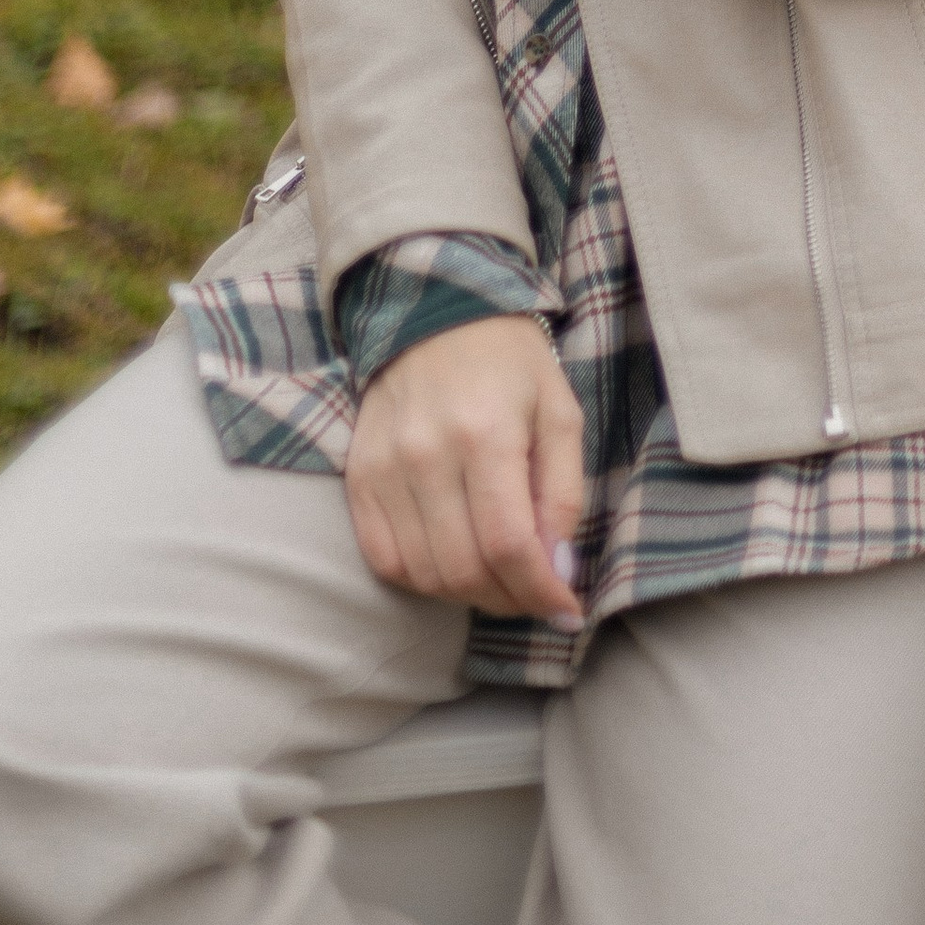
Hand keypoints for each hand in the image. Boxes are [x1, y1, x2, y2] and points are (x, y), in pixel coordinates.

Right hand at [345, 316, 586, 623]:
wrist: (435, 313)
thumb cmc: (510, 365)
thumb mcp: (559, 413)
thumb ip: (563, 493)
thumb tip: (559, 570)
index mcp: (486, 433)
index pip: (508, 543)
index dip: (539, 591)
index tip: (566, 611)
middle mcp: (427, 454)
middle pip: (463, 569)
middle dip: (508, 599)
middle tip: (534, 594)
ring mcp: (385, 468)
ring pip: (423, 574)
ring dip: (467, 594)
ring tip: (498, 577)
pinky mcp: (358, 478)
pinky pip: (384, 559)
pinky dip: (422, 579)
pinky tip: (452, 562)